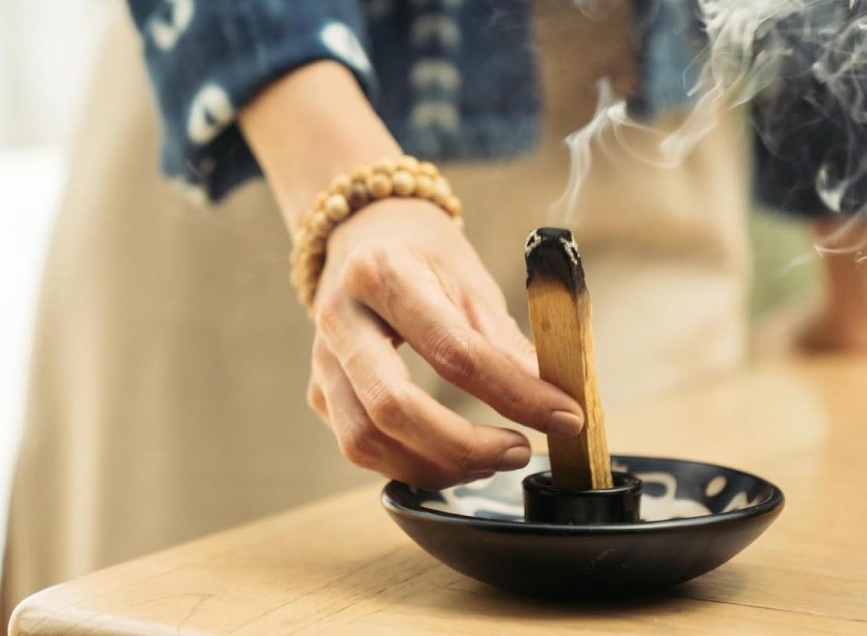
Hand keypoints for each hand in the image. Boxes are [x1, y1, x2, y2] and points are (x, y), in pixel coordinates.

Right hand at [307, 198, 584, 488]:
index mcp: (383, 274)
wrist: (367, 236)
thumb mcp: (472, 283)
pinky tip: (450, 455)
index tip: (565, 417)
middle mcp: (340, 316)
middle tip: (518, 451)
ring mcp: (321, 358)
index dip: (515, 394)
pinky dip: (411, 463)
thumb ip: (506, 345)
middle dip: (464, 446)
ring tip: (488, 459)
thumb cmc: (424, 256)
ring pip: (365, 440)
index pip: (453, 350)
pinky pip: (359, 445)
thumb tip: (555, 403)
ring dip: (436, 466)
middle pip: (392, 407)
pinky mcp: (318, 390)